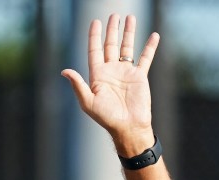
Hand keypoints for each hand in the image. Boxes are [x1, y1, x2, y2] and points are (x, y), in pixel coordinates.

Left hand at [60, 14, 157, 151]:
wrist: (128, 126)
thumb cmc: (106, 117)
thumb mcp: (88, 102)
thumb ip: (78, 85)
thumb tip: (64, 71)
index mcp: (97, 75)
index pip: (94, 50)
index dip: (94, 36)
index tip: (95, 22)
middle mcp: (111, 71)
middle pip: (111, 45)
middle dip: (112, 30)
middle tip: (114, 15)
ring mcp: (126, 72)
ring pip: (127, 48)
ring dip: (129, 33)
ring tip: (130, 18)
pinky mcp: (140, 76)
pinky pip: (145, 58)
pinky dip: (150, 47)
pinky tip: (154, 35)